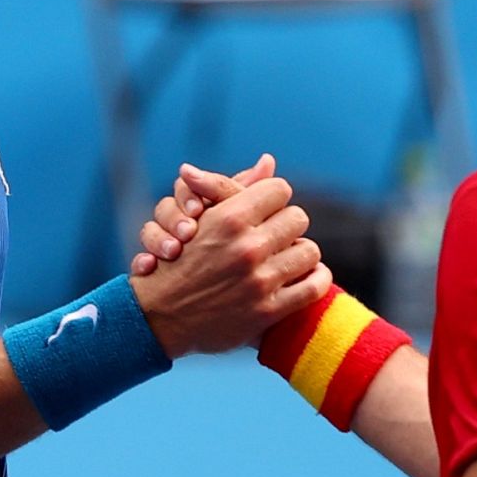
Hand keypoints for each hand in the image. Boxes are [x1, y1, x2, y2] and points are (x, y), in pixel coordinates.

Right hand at [129, 176, 330, 357]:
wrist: (160, 316)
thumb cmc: (179, 259)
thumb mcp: (201, 217)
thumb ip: (233, 187)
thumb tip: (269, 160)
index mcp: (230, 218)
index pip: (280, 189)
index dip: (272, 198)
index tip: (266, 210)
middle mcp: (247, 248)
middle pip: (298, 218)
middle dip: (286, 224)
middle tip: (276, 235)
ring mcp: (259, 281)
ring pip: (310, 251)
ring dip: (300, 252)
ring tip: (287, 256)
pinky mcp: (268, 311)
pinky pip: (315, 287)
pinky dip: (316, 278)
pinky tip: (306, 275)